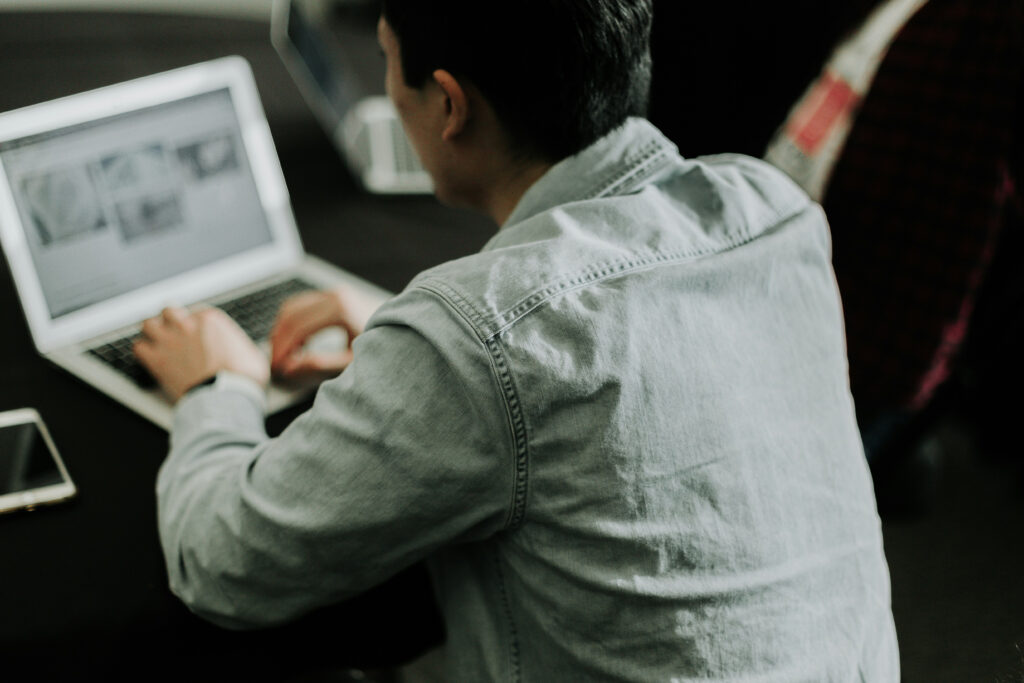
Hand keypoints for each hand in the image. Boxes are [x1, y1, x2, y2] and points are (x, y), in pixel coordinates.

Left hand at [134, 306, 269, 400]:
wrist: (225, 397)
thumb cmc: (242, 379)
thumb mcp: (252, 355)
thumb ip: (241, 346)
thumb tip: (246, 352)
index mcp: (211, 320)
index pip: (195, 311)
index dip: (195, 323)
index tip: (197, 333)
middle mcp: (187, 325)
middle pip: (168, 311)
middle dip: (170, 320)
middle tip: (173, 331)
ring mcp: (169, 341)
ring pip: (148, 324)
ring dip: (152, 332)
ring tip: (156, 340)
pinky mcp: (156, 360)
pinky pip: (138, 347)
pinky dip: (143, 351)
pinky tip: (150, 357)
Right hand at [269, 287, 379, 378]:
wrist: (408, 331)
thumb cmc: (386, 347)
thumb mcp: (353, 362)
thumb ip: (321, 365)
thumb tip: (290, 367)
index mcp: (340, 308)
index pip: (297, 327)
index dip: (282, 349)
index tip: (277, 368)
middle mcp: (336, 294)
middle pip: (290, 314)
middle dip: (278, 340)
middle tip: (275, 364)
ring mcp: (335, 292)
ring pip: (293, 306)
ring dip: (283, 330)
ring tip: (284, 357)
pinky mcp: (336, 295)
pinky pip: (303, 305)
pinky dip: (293, 323)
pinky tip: (298, 345)